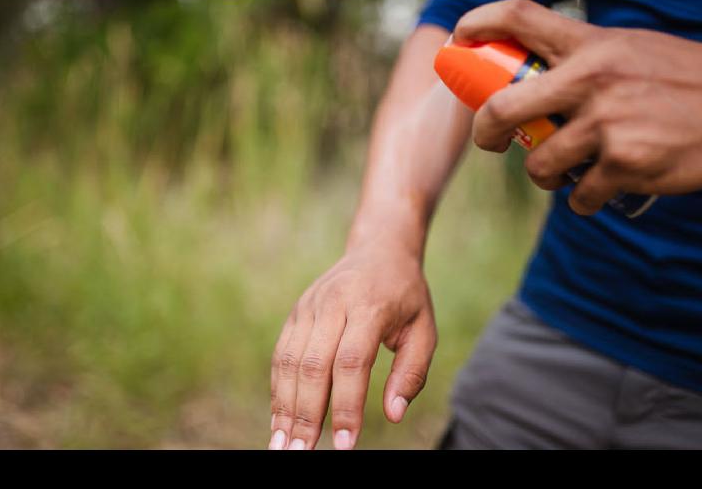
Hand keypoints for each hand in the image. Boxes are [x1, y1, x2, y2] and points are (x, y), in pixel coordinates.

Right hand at [269, 235, 436, 449]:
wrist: (379, 249)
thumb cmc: (406, 296)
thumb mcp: (424, 329)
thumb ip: (412, 372)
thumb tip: (393, 414)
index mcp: (370, 305)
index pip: (352, 362)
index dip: (345, 405)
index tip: (345, 444)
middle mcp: (334, 303)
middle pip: (313, 365)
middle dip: (306, 414)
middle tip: (302, 453)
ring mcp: (310, 306)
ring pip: (290, 361)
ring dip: (284, 406)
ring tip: (282, 445)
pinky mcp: (296, 312)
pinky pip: (281, 354)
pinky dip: (278, 389)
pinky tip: (279, 418)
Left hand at [454, 0, 701, 214]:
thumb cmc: (678, 78)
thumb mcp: (626, 51)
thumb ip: (579, 63)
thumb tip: (527, 85)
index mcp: (591, 45)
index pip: (519, 16)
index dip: (477, 24)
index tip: (459, 42)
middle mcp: (593, 79)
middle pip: (502, 108)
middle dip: (486, 133)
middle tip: (492, 142)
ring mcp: (607, 124)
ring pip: (540, 166)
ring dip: (546, 177)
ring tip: (565, 171)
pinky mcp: (624, 164)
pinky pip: (578, 196)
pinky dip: (584, 199)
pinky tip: (603, 186)